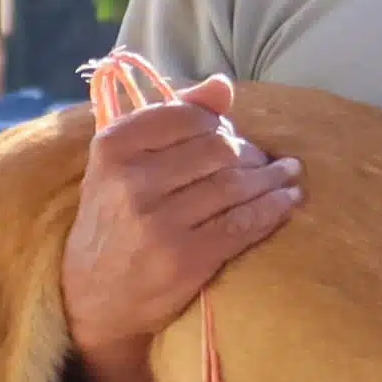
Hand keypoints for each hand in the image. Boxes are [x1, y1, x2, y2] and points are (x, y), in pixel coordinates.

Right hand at [60, 77, 302, 366]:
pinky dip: (273, 208)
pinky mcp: (186, 257)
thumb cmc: (113, 220)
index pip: (187, 115)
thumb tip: (223, 83)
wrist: (93, 298)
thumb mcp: (121, 164)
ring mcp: (159, 222)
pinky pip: (244, 223)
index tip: (229, 136)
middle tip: (261, 162)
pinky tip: (288, 200)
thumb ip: (170, 118)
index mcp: (112, 147)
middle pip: (218, 149)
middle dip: (248, 153)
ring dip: (271, 178)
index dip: (218, 123)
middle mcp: (133, 182)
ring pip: (236, 185)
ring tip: (287, 175)